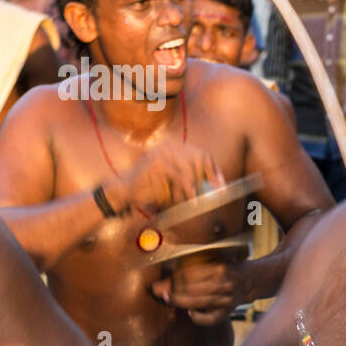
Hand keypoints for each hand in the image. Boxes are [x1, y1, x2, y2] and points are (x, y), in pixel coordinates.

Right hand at [104, 139, 222, 216]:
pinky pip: (181, 178)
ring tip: (193, 200)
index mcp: (173, 146)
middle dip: (209, 177)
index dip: (213, 169)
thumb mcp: (174, 182)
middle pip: (199, 158)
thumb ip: (191, 180)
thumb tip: (215, 185)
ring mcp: (161, 152)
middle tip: (218, 192)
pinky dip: (188, 190)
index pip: (201, 154)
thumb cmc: (150, 188)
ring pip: (191, 170)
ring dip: (194, 188)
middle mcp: (168, 145)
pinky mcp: (157, 163)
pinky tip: (189, 199)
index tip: (221, 184)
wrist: (124, 190)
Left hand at [151, 259, 251, 324]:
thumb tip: (162, 281)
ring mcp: (227, 299)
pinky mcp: (228, 312)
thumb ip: (191, 270)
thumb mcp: (212, 264)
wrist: (250, 280)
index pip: (191, 274)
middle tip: (156, 290)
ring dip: (179, 301)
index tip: (160, 281)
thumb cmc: (227, 270)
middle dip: (172, 289)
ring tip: (166, 298)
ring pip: (199, 301)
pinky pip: (211, 318)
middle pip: (193, 288)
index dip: (173, 278)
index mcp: (220, 268)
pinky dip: (199, 317)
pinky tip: (189, 313)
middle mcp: (224, 283)